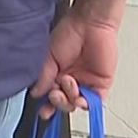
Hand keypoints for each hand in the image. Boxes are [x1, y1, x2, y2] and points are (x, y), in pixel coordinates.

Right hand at [32, 0, 125, 117]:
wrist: (89, 25)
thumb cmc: (69, 34)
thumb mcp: (49, 58)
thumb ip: (44, 77)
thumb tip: (36, 94)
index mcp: (56, 74)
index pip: (51, 95)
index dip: (47, 105)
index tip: (43, 112)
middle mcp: (71, 80)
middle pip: (64, 103)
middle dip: (58, 102)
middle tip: (55, 93)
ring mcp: (86, 83)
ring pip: (78, 104)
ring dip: (71, 99)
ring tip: (68, 83)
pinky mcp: (101, 84)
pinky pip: (95, 101)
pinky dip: (87, 103)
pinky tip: (80, 97)